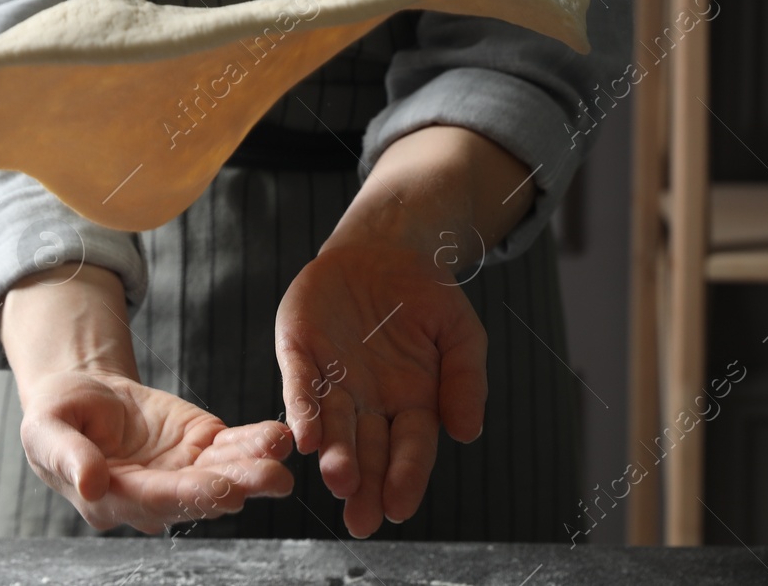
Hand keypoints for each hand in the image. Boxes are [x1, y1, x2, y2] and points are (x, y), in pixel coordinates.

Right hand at [18, 369, 294, 532]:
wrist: (82, 395)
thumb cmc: (57, 415)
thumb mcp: (46, 429)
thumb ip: (67, 456)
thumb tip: (89, 485)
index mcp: (113, 499)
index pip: (154, 501)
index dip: (189, 496)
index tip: (222, 490)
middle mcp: (155, 495)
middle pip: (199, 494)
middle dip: (237, 485)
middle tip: (273, 478)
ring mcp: (181, 472)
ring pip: (222, 473)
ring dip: (255, 466)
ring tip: (282, 452)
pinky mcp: (200, 447)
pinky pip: (231, 447)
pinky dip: (254, 442)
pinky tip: (277, 436)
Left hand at [275, 239, 484, 536]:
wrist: (383, 249)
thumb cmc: (425, 296)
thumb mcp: (460, 333)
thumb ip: (466, 381)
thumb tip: (468, 434)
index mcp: (412, 403)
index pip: (410, 448)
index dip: (405, 478)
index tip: (398, 508)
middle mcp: (369, 402)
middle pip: (368, 450)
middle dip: (364, 484)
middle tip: (360, 518)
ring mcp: (333, 380)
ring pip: (332, 425)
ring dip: (334, 454)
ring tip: (338, 480)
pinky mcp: (300, 354)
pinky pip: (299, 386)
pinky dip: (302, 410)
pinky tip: (303, 436)